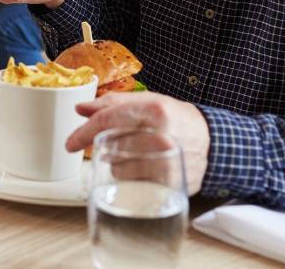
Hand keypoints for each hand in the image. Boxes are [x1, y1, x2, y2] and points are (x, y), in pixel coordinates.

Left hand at [66, 92, 209, 194]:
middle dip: (106, 146)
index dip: (83, 133)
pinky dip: (132, 176)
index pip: (107, 121)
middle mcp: (161, 134)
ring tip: (138, 154)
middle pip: (110, 146)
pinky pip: (131, 182)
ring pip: (118, 167)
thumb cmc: (177, 120)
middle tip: (117, 144)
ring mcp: (166, 161)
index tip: (70, 143)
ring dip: (119, 162)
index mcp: (154, 110)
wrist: (214, 143)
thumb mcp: (149, 102)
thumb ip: (113, 103)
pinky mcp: (169, 183)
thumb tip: (81, 109)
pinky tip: (145, 167)